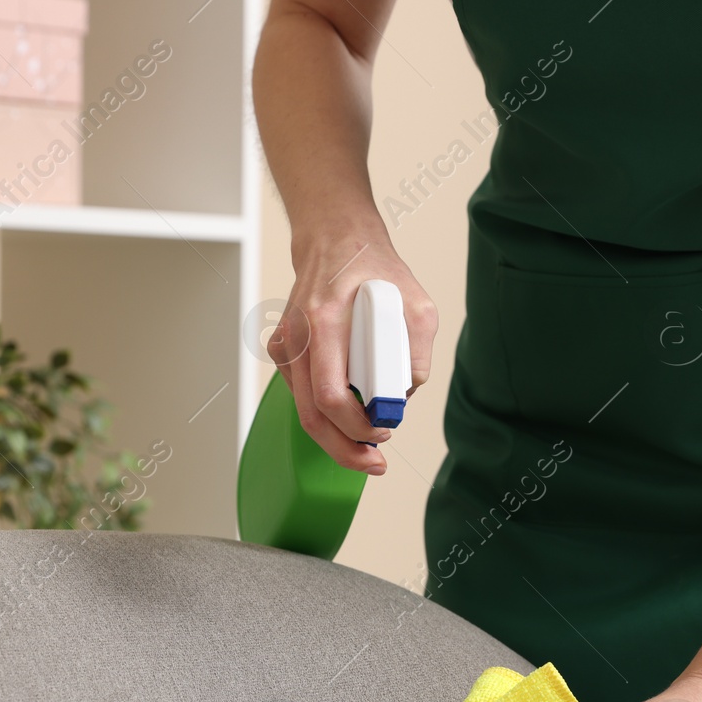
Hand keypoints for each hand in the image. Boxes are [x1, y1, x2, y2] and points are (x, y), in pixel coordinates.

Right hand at [270, 227, 435, 474]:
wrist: (334, 238)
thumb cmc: (375, 270)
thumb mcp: (418, 306)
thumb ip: (418, 354)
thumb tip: (404, 398)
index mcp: (326, 322)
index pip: (330, 396)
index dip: (356, 427)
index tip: (384, 431)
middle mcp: (298, 336)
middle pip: (311, 416)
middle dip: (344, 449)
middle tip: (374, 463)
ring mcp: (286, 344)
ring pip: (303, 411)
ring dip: (336, 436)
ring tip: (368, 444)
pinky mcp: (283, 350)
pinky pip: (302, 395)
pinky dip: (326, 413)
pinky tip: (351, 414)